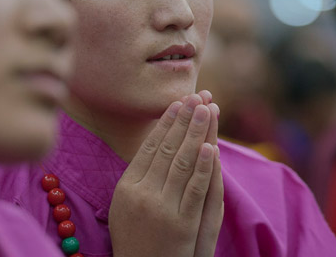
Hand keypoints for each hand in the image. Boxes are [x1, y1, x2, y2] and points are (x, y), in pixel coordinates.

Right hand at [109, 93, 223, 256]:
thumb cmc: (135, 240)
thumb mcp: (124, 206)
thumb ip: (139, 177)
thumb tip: (157, 143)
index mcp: (126, 187)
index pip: (149, 146)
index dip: (166, 122)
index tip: (178, 102)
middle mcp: (141, 194)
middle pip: (167, 148)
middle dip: (185, 119)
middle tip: (198, 96)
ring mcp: (161, 209)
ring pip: (182, 163)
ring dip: (197, 133)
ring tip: (207, 109)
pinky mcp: (181, 225)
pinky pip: (194, 190)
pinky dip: (203, 167)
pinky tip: (210, 147)